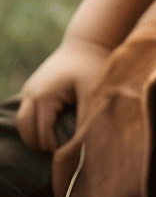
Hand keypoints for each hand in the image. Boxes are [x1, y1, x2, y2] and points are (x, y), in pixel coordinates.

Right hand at [15, 36, 109, 152]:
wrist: (88, 42)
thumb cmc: (93, 67)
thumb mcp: (93, 93)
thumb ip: (86, 119)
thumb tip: (81, 145)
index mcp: (45, 96)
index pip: (41, 133)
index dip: (53, 147)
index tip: (68, 154)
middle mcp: (32, 93)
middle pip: (25, 129)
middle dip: (38, 144)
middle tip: (57, 153)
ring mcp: (30, 89)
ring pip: (21, 121)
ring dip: (32, 135)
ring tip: (52, 144)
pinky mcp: (33, 87)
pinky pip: (26, 111)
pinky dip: (33, 124)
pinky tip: (50, 129)